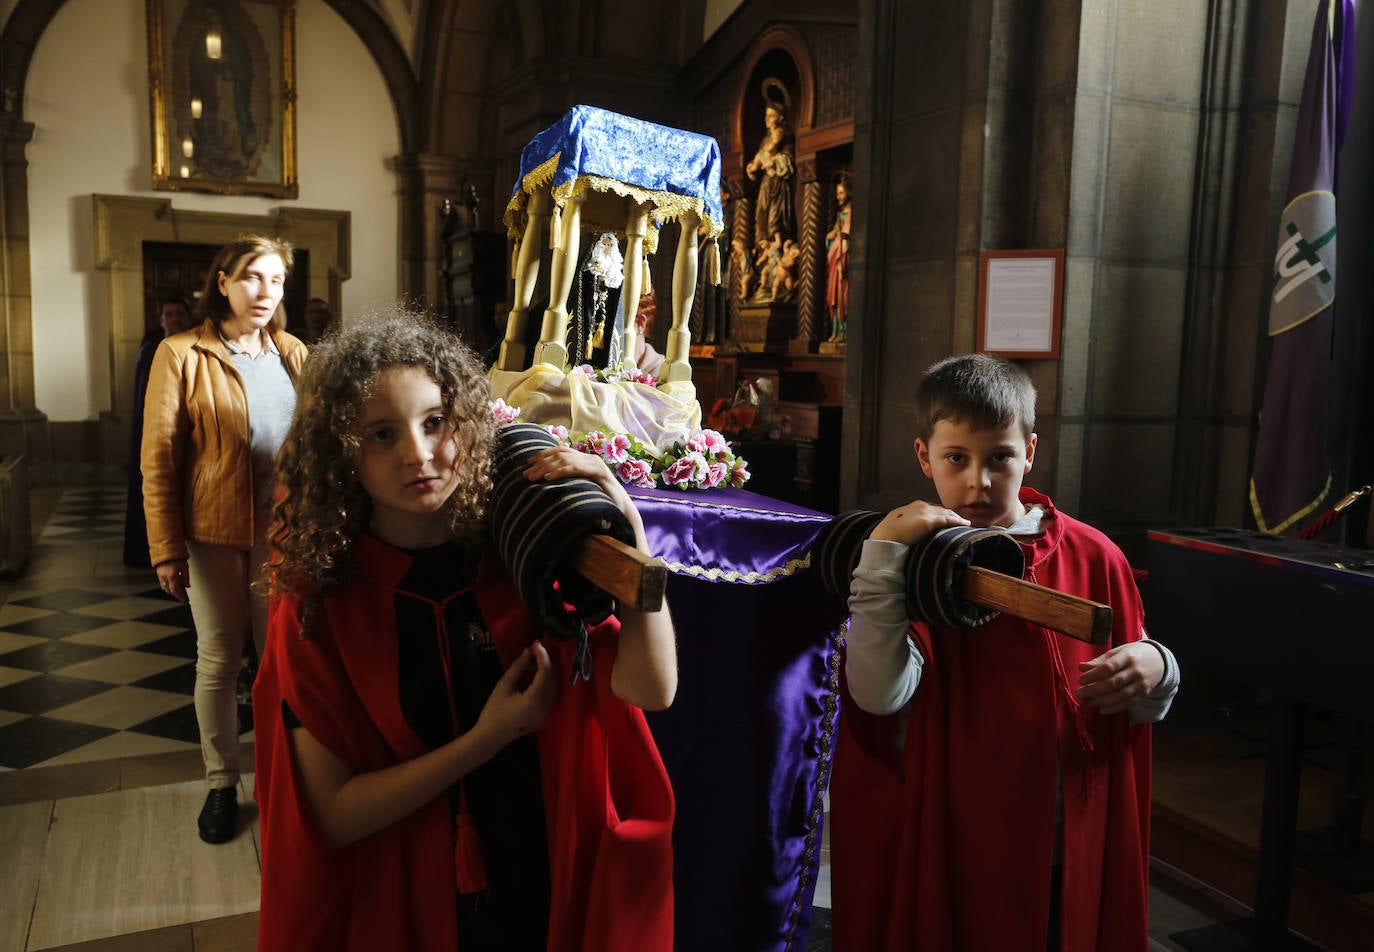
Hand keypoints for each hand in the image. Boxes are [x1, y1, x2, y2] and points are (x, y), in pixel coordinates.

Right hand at [155, 559, 189, 601]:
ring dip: (170, 589)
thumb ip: (186, 578)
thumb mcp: (185, 567)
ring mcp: (160, 575)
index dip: (179, 596)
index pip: (175, 590)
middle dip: (175, 593)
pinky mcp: (158, 572)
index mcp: (172, 576)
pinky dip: (167, 585)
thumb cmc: (178, 557)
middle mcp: (165, 577)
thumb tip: (187, 586)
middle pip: (169, 590)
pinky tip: (173, 583)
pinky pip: (162, 582)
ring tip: (178, 588)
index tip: (183, 599)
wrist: (167, 549)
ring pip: (164, 587)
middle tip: (181, 595)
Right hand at [474, 642, 557, 747]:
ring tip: (530, 662)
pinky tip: (534, 675)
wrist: (491, 736)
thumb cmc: (494, 711)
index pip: (546, 672)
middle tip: (533, 650)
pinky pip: (551, 693)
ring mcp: (549, 712)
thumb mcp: (504, 685)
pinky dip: (546, 682)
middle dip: (545, 661)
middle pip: (553, 677)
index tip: (535, 643)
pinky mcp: (547, 715)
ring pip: (554, 685)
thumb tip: (528, 651)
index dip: (542, 655)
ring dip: (546, 671)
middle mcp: (547, 706)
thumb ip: (519, 667)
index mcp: (536, 699)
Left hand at [523, 446, 644, 542]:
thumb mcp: (581, 488)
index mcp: (585, 459)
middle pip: (560, 454)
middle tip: (526, 474)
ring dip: (546, 468)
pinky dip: (561, 472)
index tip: (527, 462)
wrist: (622, 511)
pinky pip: (576, 469)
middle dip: (540, 463)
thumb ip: (569, 482)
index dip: (543, 454)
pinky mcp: (599, 473)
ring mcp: (595, 464)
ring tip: (533, 477)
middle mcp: (590, 458)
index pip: (561, 450)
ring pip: (566, 460)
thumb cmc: (601, 501)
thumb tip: (547, 482)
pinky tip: (549, 478)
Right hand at [869, 500, 968, 546]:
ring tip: (965, 522)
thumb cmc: (886, 536)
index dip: (939, 513)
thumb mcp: (895, 526)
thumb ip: (904, 526)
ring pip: (947, 513)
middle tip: (959, 520)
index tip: (945, 518)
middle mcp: (920, 506)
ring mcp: (926, 512)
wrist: (884, 538)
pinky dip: (958, 521)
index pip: (930, 508)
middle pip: (940, 509)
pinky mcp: (930, 521)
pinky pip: (949, 519)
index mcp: (911, 507)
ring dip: (957, 517)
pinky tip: (965, 524)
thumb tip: (907, 533)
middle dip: (950, 514)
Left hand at [1076, 642, 1164, 714]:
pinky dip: (1114, 708)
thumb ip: (1099, 661)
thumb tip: (1081, 667)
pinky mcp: (1143, 694)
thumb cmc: (1132, 654)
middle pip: (1113, 683)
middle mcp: (1136, 671)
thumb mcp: (1117, 652)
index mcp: (1128, 656)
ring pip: (1120, 695)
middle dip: (1094, 690)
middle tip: (1080, 693)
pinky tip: (1102, 709)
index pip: (1109, 667)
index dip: (1093, 675)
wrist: (1159, 661)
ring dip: (1102, 701)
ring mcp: (1141, 683)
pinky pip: (1128, 703)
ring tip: (1088, 702)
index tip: (1081, 680)